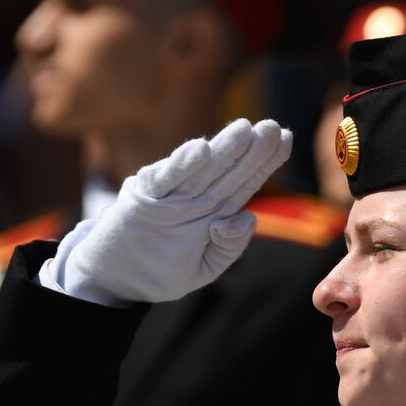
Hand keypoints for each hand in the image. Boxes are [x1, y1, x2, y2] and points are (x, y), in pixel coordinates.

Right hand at [57, 119, 292, 303]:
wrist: (117, 277)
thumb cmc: (162, 270)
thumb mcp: (204, 268)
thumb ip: (228, 248)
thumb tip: (247, 218)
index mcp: (215, 211)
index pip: (246, 182)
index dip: (266, 161)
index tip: (287, 140)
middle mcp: (197, 197)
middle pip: (230, 171)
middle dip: (253, 149)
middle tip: (274, 127)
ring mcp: (172, 194)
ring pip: (202, 169)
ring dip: (223, 149)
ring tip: (245, 129)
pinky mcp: (145, 195)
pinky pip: (166, 179)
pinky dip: (182, 164)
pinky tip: (200, 149)